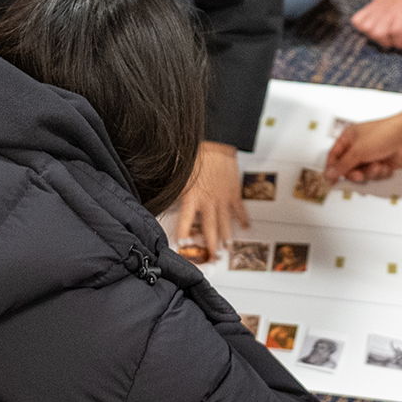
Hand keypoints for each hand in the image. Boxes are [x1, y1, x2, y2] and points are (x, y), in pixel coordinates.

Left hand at [174, 141, 248, 262]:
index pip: (186, 221)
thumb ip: (169, 183)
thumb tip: (154, 187)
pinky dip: (243, 219)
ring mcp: (222, 199)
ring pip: (225, 224)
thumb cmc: (197, 153)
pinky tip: (247, 226)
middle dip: (210, 246)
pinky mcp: (234, 193)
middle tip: (212, 258)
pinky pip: (239, 210)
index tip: (183, 244)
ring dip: (226, 238)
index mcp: (192, 197)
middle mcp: (208, 202)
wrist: (218, 143)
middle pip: (209, 229)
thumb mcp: (178, 170)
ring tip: (226, 249)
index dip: (184, 233)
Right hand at [323, 96, 401, 183]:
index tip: (331, 181)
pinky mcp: (382, 163)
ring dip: (370, 172)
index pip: (334, 156)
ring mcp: (370, 155)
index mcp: (349, 137)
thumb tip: (329, 173)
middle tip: (359, 175)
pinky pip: (375, 175)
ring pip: (363, 173)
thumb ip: (342, 165)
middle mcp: (359, 147)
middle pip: (348, 168)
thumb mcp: (358, 151)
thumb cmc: (384, 134)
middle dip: (355, 173)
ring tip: (377, 165)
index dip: (332, 169)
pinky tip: (385, 165)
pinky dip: (380, 172)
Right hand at [351, 0, 401, 51]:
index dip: (401, 44)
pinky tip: (373, 28)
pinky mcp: (369, 7)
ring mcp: (377, 8)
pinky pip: (357, 21)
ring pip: (368, 29)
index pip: (397, 32)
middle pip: (380, 33)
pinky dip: (362, 27)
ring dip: (376, 37)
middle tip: (395, 41)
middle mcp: (389, 10)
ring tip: (385, 36)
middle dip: (388, 43)